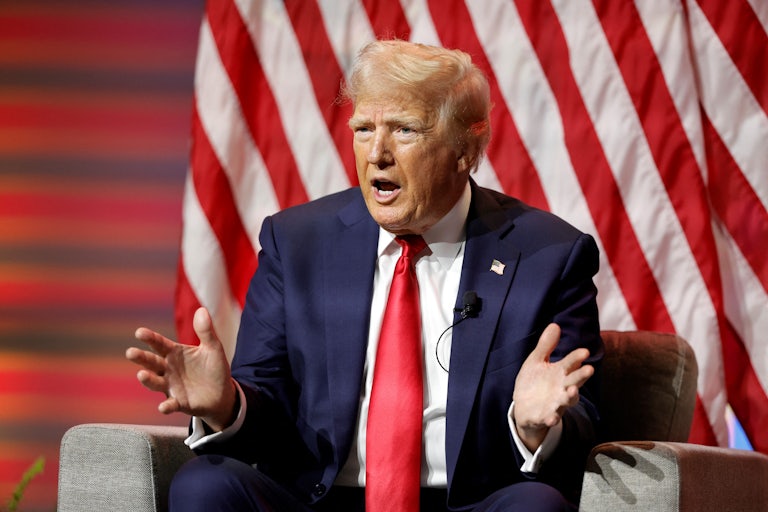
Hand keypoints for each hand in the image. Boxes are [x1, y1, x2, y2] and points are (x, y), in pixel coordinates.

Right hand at [126, 307, 236, 430]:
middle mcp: (168, 369)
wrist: (223, 394)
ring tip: (141, 374)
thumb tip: (201, 310)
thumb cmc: (214, 368)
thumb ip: (206, 331)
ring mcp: (171, 386)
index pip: (159, 344)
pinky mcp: (179, 403)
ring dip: (148, 379)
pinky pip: (170, 405)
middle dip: (141, 358)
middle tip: (130, 352)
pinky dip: (166, 406)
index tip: (139, 332)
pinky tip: (163, 407)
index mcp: (175, 353)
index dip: (150, 338)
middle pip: (151, 362)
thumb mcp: (213, 348)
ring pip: (155, 382)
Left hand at [512, 323, 593, 451]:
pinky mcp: (545, 416)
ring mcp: (555, 403)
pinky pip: (550, 418)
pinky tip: (551, 418)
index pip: (571, 363)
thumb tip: (555, 325)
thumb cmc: (534, 382)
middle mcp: (562, 388)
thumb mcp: (537, 361)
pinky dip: (551, 418)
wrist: (524, 407)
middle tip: (589, 369)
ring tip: (572, 391)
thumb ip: (546, 346)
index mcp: (561, 373)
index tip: (584, 351)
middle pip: (575, 381)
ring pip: (567, 401)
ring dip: (571, 397)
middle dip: (581, 375)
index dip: (577, 357)